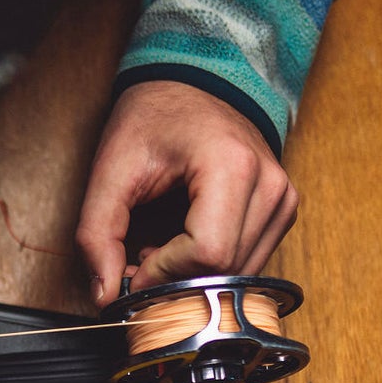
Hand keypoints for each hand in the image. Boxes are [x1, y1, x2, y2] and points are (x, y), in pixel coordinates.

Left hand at [75, 80, 299, 304]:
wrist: (191, 85)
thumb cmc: (153, 118)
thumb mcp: (110, 169)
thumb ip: (97, 234)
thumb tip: (105, 296)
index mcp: (232, 166)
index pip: (207, 254)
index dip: (163, 275)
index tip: (131, 270)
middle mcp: (271, 185)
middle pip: (225, 271)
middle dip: (175, 280)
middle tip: (139, 261)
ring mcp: (283, 199)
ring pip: (240, 275)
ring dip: (194, 277)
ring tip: (160, 247)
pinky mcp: (283, 210)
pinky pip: (250, 263)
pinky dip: (212, 268)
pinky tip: (183, 244)